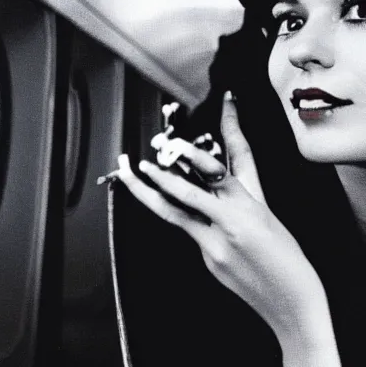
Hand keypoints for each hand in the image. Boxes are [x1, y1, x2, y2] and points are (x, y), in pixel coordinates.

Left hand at [116, 92, 338, 361]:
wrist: (293, 303)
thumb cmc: (284, 254)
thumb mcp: (265, 211)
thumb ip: (238, 185)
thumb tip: (213, 161)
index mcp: (249, 204)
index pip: (224, 163)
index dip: (213, 138)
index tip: (200, 122)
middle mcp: (230, 221)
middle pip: (188, 190)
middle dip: (161, 172)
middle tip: (139, 158)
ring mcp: (214, 243)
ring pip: (174, 212)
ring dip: (148, 192)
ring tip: (131, 173)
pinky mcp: (207, 258)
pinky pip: (185, 229)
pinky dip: (175, 212)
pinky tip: (166, 201)